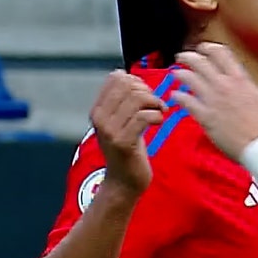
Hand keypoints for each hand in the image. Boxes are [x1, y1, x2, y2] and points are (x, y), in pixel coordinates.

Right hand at [91, 70, 165, 194]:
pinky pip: (144, 117)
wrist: (123, 182)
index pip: (116, 77)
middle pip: (128, 85)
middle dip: (148, 92)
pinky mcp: (123, 143)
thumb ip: (121, 100)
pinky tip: (159, 122)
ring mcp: (109, 131)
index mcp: (98, 109)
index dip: (136, 81)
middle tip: (156, 106)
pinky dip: (157, 116)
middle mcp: (99, 118)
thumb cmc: (127, 149)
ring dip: (155, 103)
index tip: (145, 95)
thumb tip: (128, 75)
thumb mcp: (119, 121)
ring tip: (160, 113)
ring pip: (137, 99)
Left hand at [171, 45, 257, 161]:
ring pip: (190, 80)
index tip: (205, 48)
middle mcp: (224, 87)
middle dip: (189, 57)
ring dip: (180, 73)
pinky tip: (175, 95)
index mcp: (241, 80)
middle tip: (183, 56)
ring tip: (175, 72)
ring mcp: (213, 102)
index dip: (210, 48)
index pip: (221, 54)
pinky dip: (179, 96)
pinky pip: (187, 103)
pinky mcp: (205, 118)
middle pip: (200, 64)